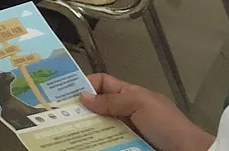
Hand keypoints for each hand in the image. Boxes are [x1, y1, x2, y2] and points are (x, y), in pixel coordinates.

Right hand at [79, 74, 213, 150]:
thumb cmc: (167, 125)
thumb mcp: (140, 104)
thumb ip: (113, 100)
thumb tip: (83, 96)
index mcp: (131, 95)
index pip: (103, 83)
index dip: (86, 85)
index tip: (66, 94)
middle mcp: (127, 112)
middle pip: (98, 108)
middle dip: (81, 111)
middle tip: (60, 117)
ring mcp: (127, 133)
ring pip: (100, 129)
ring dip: (87, 131)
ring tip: (69, 134)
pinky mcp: (128, 147)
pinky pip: (108, 144)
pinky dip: (98, 144)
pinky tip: (87, 144)